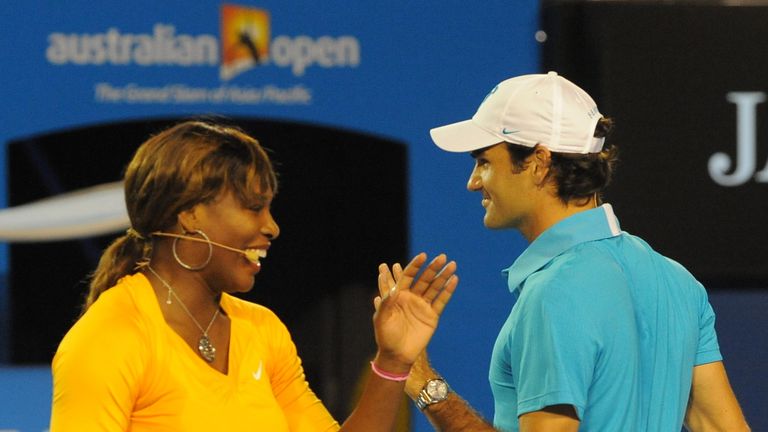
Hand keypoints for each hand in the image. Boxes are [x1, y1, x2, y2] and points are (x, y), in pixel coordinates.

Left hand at [371, 253, 457, 371]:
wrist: (396, 355)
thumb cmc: (385, 336)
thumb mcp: (381, 319)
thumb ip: (385, 304)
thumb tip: (391, 291)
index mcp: (398, 295)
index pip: (408, 276)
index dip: (415, 265)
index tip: (423, 256)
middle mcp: (412, 297)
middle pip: (424, 279)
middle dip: (433, 268)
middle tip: (442, 256)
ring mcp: (423, 306)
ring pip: (435, 287)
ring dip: (443, 276)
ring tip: (452, 265)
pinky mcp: (432, 316)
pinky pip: (441, 301)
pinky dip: (448, 291)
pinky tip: (454, 280)